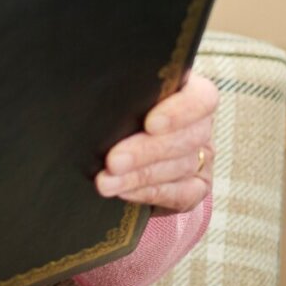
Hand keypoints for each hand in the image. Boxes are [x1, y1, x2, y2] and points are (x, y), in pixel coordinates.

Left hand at [95, 70, 217, 212]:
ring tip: (105, 181)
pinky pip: (181, 194)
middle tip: (112, 161)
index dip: (180, 112)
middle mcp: (199, 125)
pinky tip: (122, 192)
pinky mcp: (196, 186)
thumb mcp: (116, 94)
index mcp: (186, 92)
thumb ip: (115, 91)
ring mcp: (202, 157)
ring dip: (139, 177)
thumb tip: (83, 93)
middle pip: (188, 138)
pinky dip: (149, 193)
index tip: (150, 124)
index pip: (201, 99)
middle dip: (146, 151)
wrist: (117, 144)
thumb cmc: (112, 108)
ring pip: (181, 167)